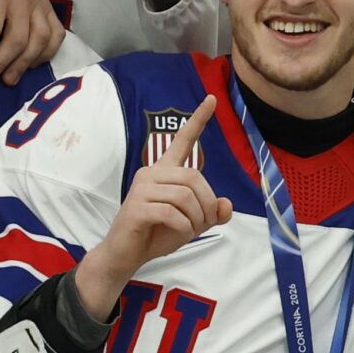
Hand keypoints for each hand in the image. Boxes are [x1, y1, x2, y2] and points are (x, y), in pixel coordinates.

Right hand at [74, 95, 230, 316]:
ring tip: (187, 230)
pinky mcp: (137, 206)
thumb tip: (226, 204)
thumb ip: (212, 213)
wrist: (127, 254)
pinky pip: (173, 214)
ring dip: (196, 219)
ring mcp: (142, 188)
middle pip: (195, 178)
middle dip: (207, 205)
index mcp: (165, 172)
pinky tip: (175, 234)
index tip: (211, 99)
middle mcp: (151, 173)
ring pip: (186, 197)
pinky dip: (184, 229)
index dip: (198, 121)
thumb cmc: (159, 233)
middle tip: (201, 224)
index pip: (182, 141)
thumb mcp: (193, 223)